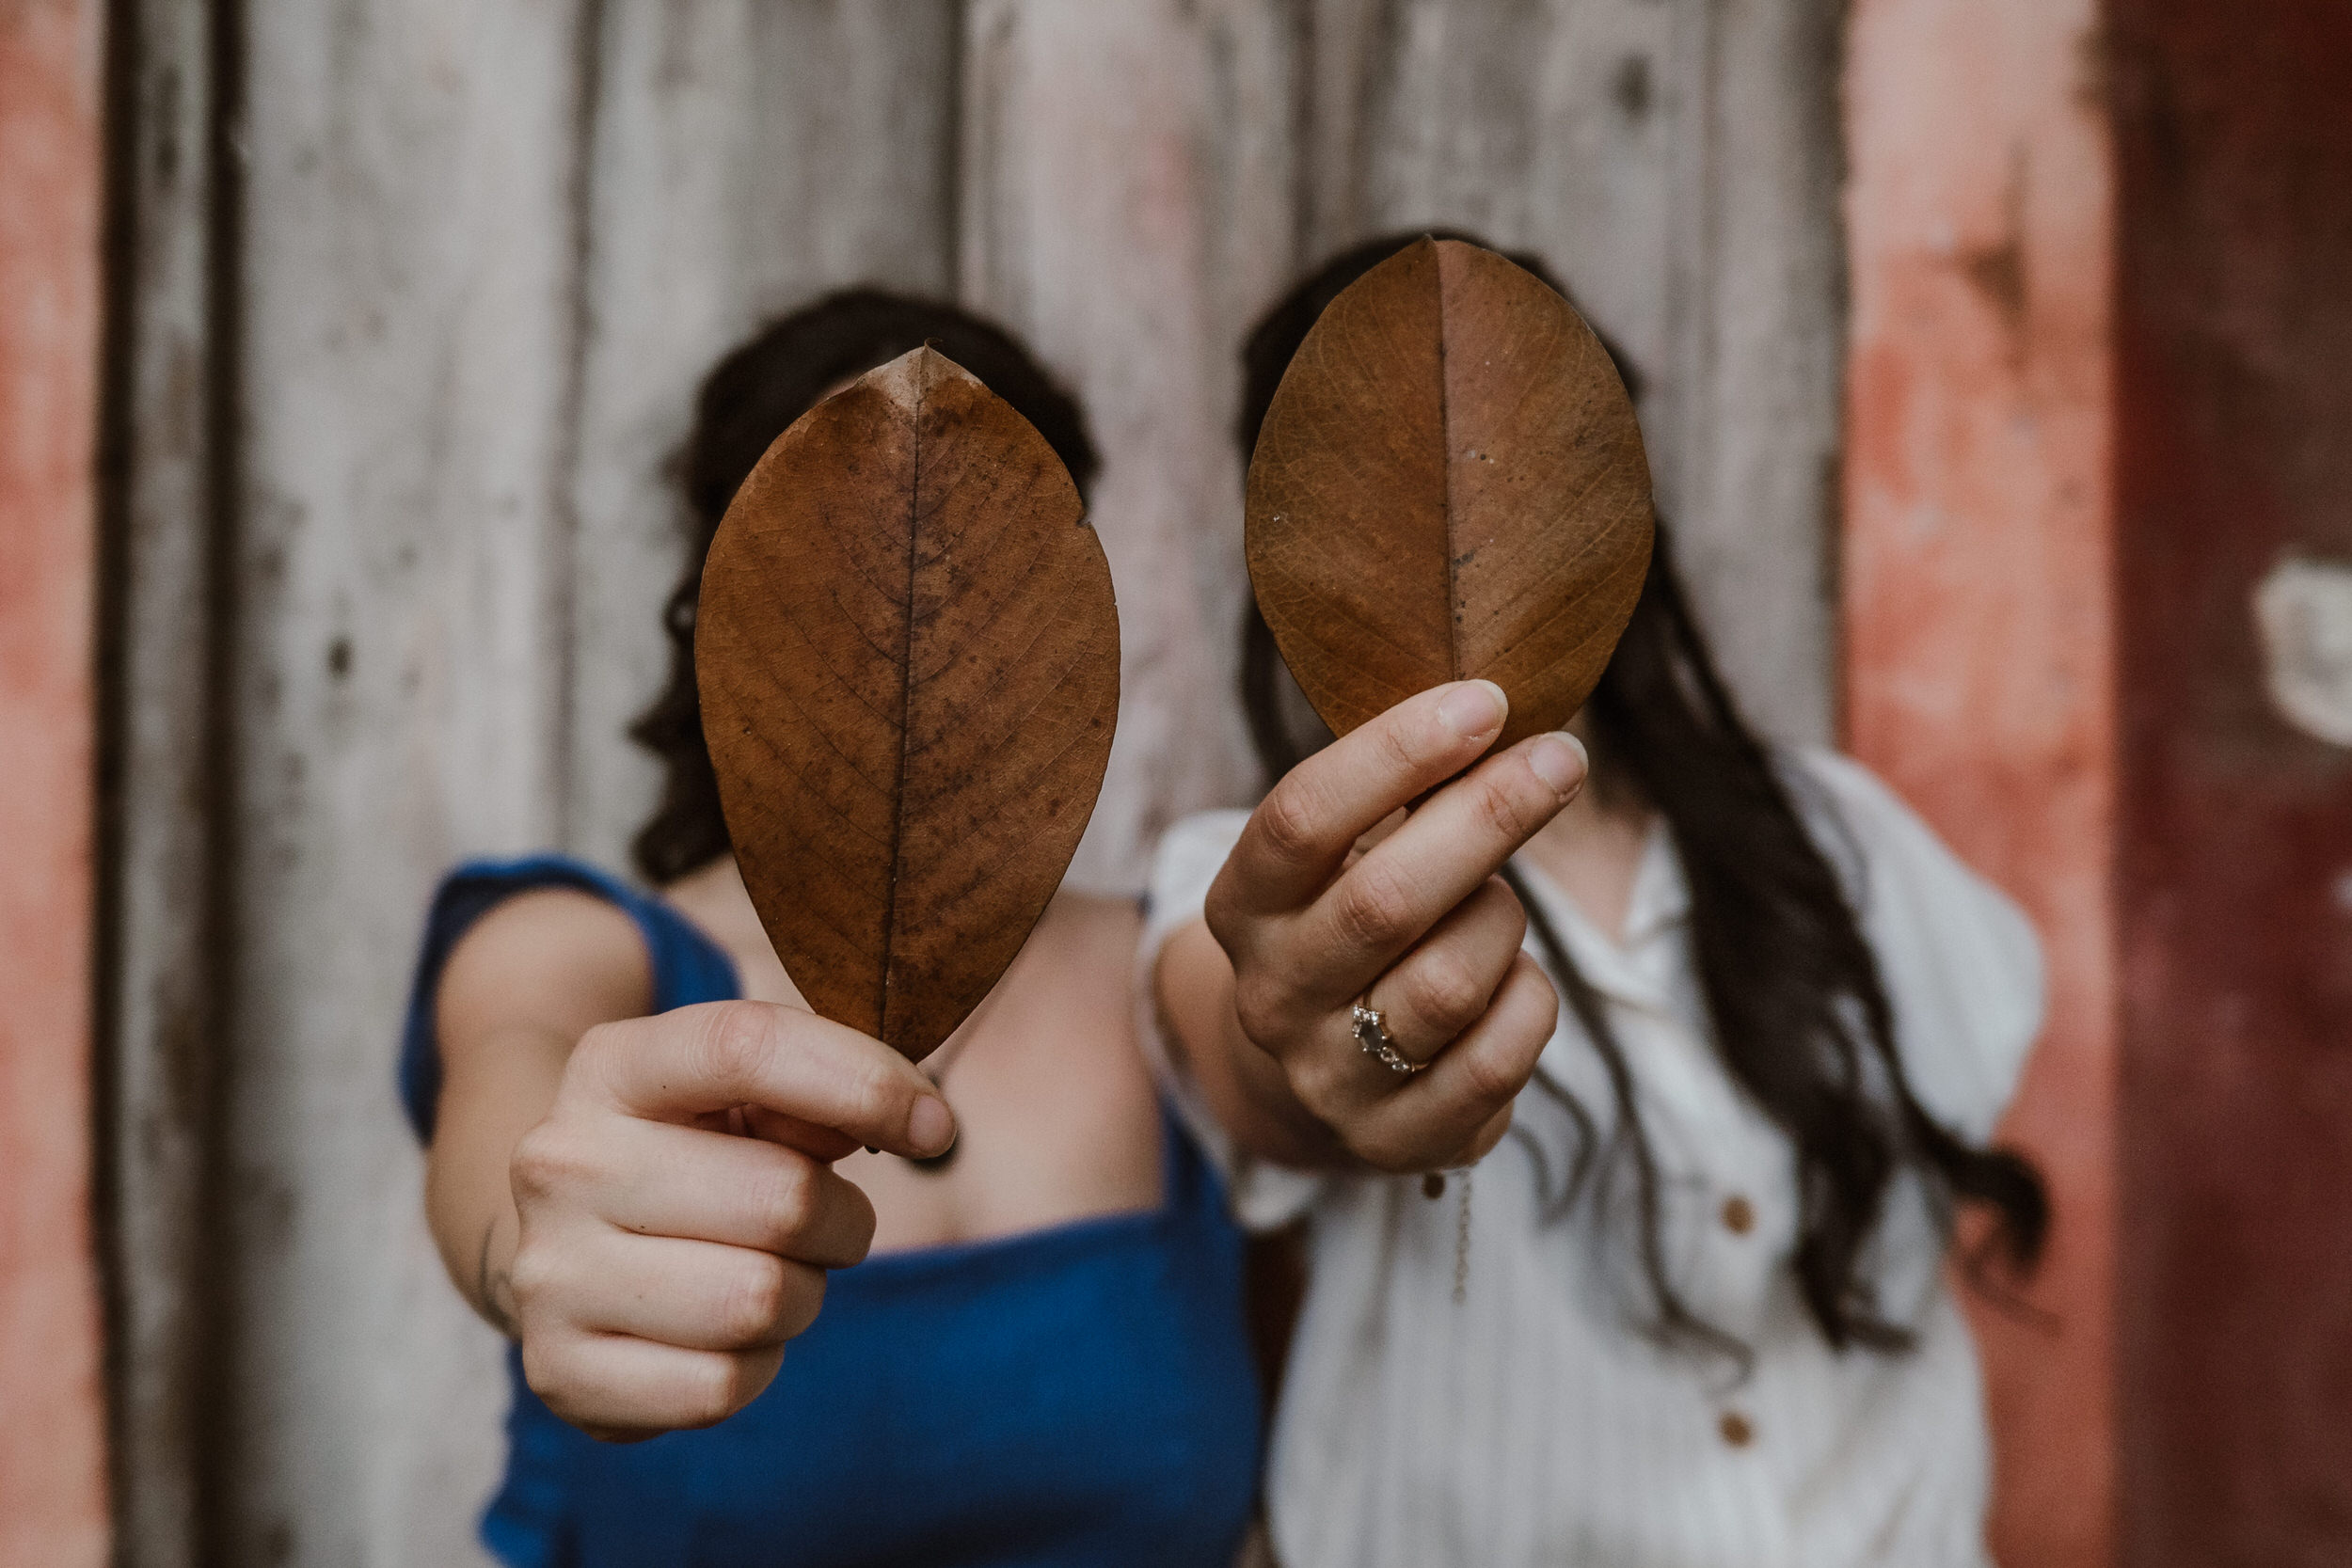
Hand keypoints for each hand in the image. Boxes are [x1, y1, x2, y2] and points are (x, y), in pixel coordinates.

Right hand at [505, 1000, 954, 1440]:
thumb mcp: (741, 1096)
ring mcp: (551, 1273)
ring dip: (802, 1295)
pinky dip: (755, 1365)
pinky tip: (721, 1332)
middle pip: (783, 1198)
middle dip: (841, 1219)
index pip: (748, 1046)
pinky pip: (723, 1385)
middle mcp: (562, 1164)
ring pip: (761, 1301)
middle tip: (822, 1223)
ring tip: (766, 1272)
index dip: (866, 1083)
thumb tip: (921, 1125)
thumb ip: (824, 1087)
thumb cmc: (695, 1158)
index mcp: (611, 1068)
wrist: (566, 1248)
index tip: (933, 1126)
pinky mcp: (562, 1373)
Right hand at [1202, 680, 1584, 1172]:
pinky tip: (1514, 981)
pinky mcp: (1395, 1141)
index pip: (1302, 818)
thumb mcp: (1347, 858)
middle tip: (1560, 761)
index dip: (1396, 753)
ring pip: (1450, 981)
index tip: (1486, 701)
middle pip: (1385, 900)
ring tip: (1503, 903)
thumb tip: (1507, 717)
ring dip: (1504, 920)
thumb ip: (1405, 797)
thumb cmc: (1355, 924)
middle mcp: (1271, 995)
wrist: (1320, 1076)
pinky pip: (1498, 1058)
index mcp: (1244, 905)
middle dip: (1489, 817)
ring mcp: (1328, 1077)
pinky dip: (1528, 1000)